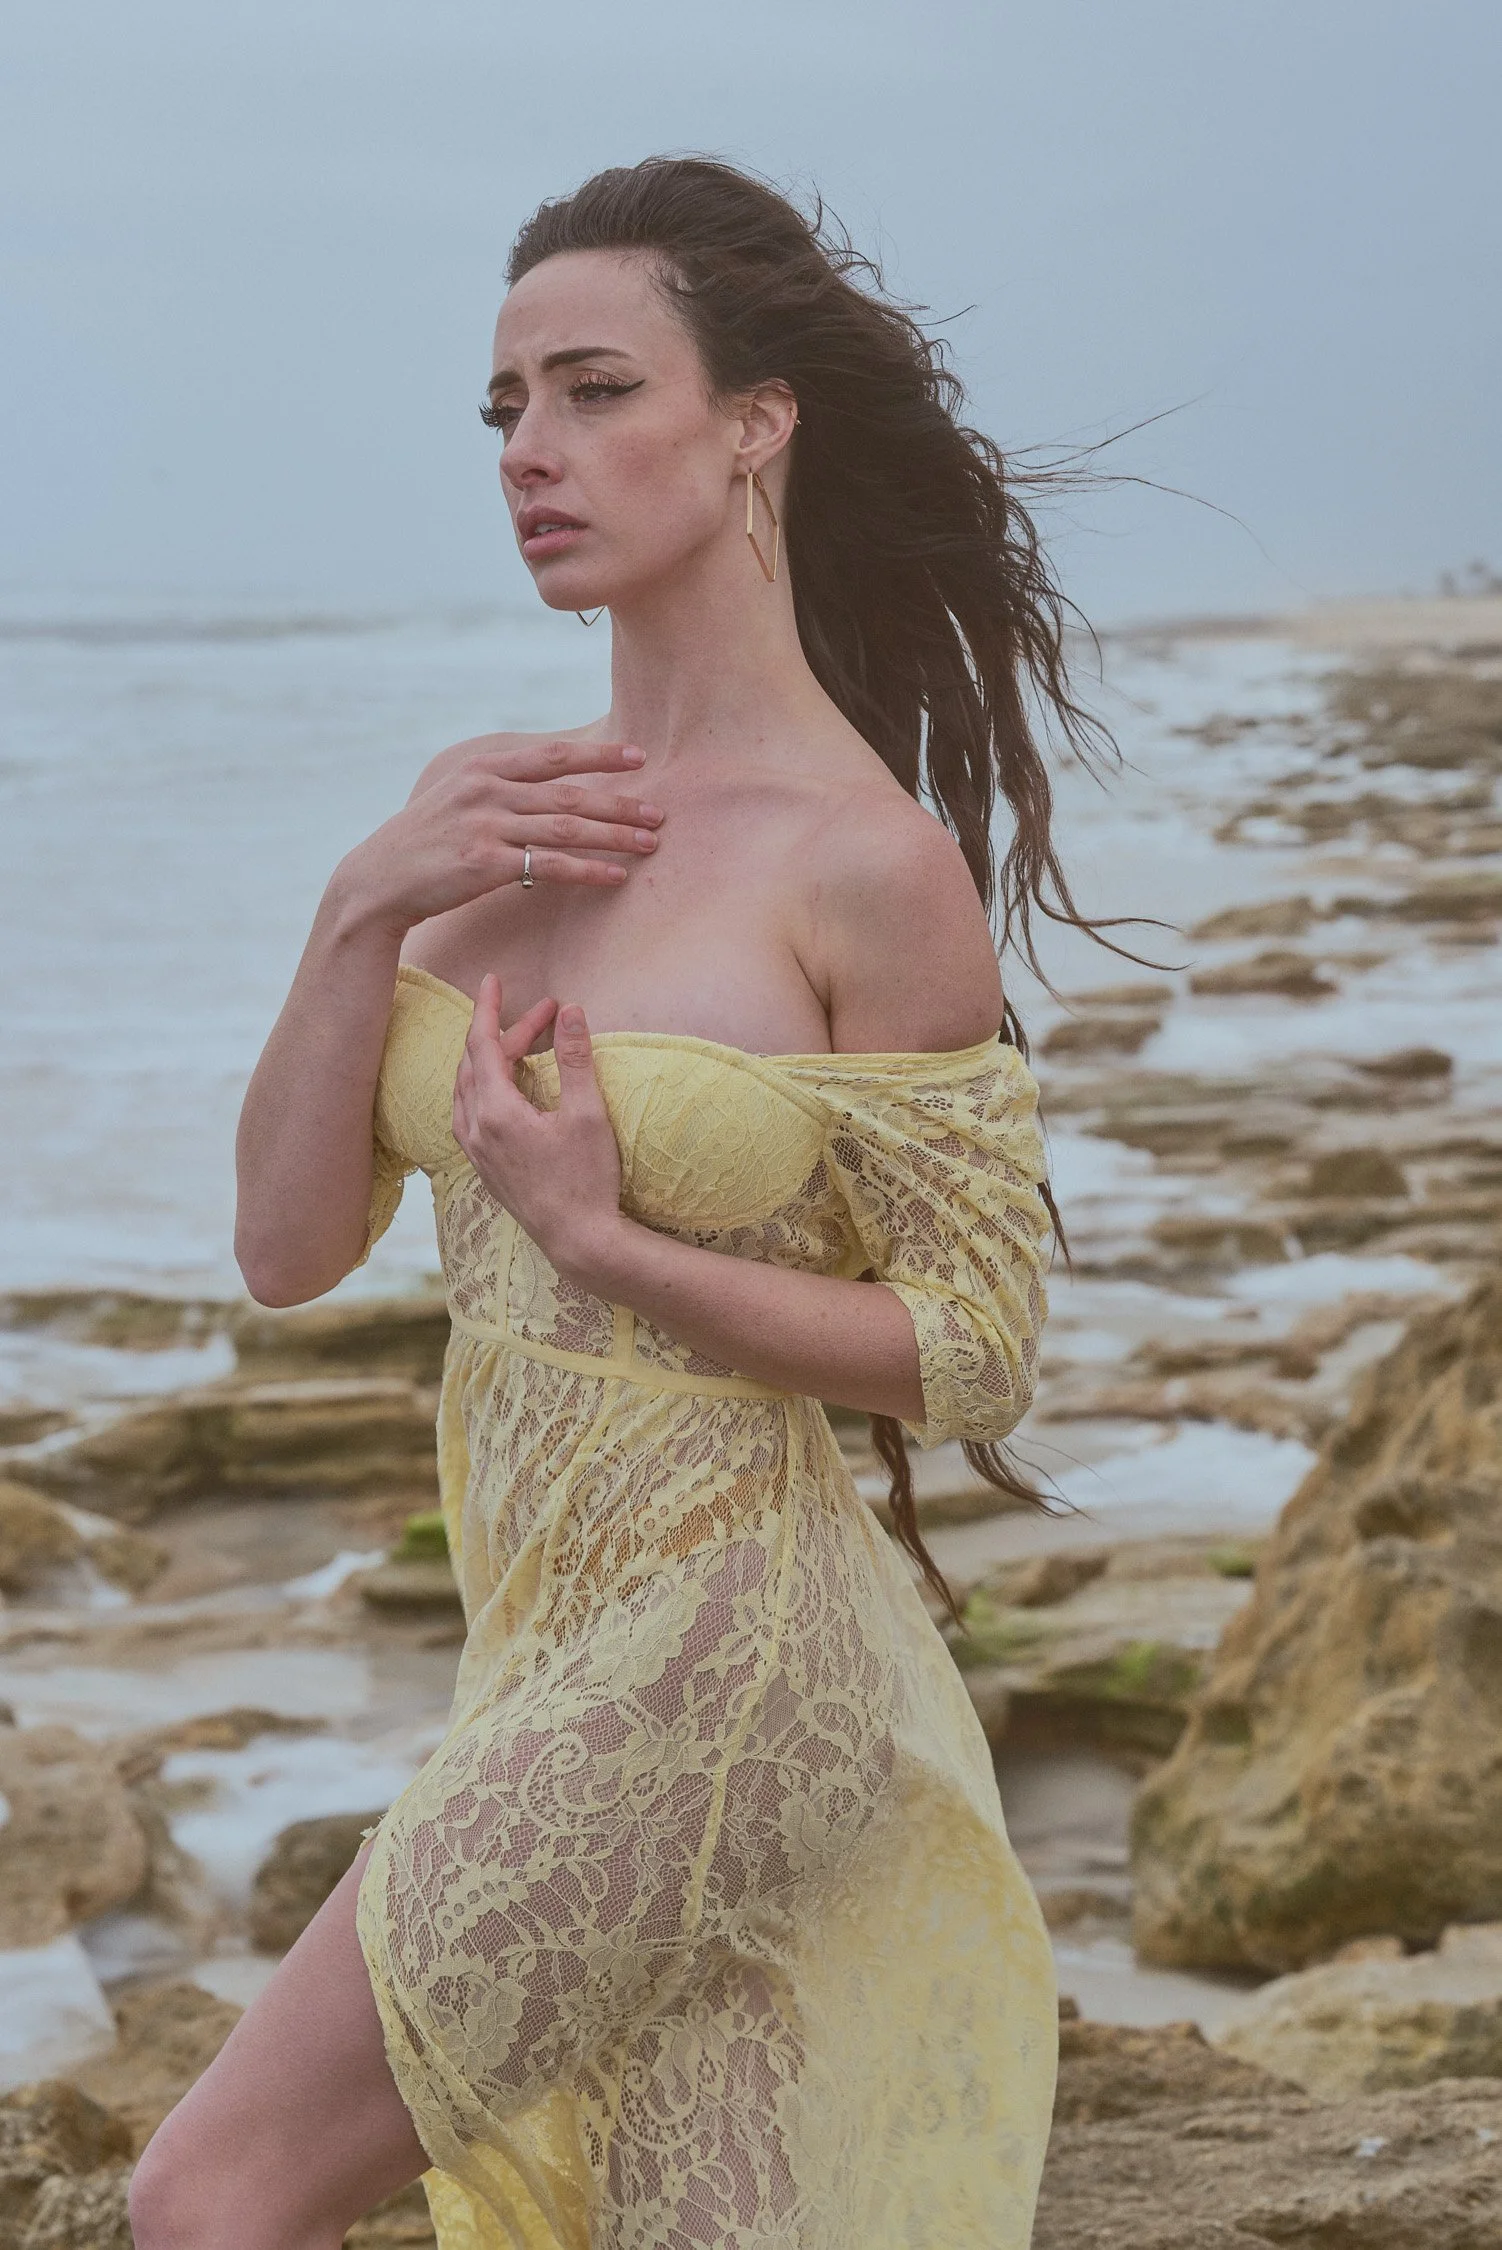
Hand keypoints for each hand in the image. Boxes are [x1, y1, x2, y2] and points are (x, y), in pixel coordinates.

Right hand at [337, 736, 663, 936]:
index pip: (552, 756)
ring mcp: (485, 826)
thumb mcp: (455, 799)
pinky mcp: (485, 864)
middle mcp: (486, 791)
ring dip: (613, 835)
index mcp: (482, 770)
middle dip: (619, 802)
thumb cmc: (423, 844)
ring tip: (650, 843)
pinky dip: (588, 869)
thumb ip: (498, 789)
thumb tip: (546, 788)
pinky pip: (549, 865)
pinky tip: (616, 876)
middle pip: (568, 793)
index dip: (597, 755)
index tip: (637, 756)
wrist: (378, 881)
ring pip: (565, 827)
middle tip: (659, 812)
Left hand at [451, 976, 628, 1285]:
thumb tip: (572, 1011)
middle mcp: (476, 1129)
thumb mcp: (588, 1114)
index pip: (482, 1044)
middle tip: (548, 1014)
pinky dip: (484, 1087)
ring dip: (492, 1059)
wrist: (578, 1241)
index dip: (489, 1008)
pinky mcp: (484, 1167)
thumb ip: (575, 1059)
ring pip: (468, 1089)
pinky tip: (504, 1088)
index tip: (494, 978)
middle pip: (477, 1064)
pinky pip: (469, 1113)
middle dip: (507, 1031)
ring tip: (525, 1043)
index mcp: (495, 1112)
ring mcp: (476, 1151)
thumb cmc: (587, 1180)